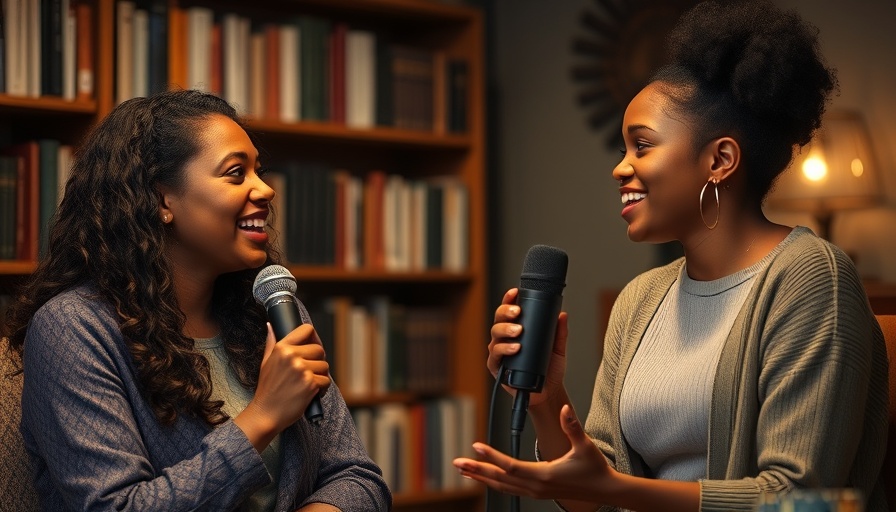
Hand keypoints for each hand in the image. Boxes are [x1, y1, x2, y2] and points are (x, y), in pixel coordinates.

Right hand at [236, 323, 329, 450]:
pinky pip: (326, 381)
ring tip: (307, 384)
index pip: (307, 330)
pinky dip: (322, 388)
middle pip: (319, 349)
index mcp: (282, 348)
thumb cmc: (267, 390)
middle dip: (317, 361)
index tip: (313, 346)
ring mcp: (302, 370)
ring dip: (320, 376)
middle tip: (308, 373)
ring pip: (325, 366)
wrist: (266, 414)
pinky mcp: (311, 383)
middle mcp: (292, 356)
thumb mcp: (265, 363)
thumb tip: (271, 327)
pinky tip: (310, 393)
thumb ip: (271, 343)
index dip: (314, 337)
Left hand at [453, 404, 612, 503]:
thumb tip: (565, 409)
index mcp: (544, 475)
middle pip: (499, 479)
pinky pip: (509, 489)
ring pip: (501, 487)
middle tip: (456, 463)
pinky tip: (484, 478)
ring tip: (463, 471)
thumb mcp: (585, 445)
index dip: (492, 456)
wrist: (604, 490)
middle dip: (476, 470)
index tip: (476, 446)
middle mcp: (536, 486)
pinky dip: (494, 483)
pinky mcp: (536, 493)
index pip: (510, 466)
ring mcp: (535, 492)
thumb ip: (573, 427)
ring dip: (481, 478)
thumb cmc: (594, 468)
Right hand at [488, 288, 568, 406]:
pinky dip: (505, 349)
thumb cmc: (549, 369)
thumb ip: (559, 332)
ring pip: (495, 335)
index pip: (509, 311)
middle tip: (518, 312)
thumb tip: (562, 315)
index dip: (509, 300)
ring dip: (506, 330)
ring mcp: (498, 352)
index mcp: (515, 330)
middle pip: (498, 320)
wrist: (547, 392)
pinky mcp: (496, 367)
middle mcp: (504, 339)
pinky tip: (515, 348)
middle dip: (506, 313)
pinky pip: (495, 355)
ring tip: (519, 331)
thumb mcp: (557, 348)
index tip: (515, 292)